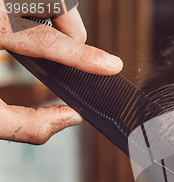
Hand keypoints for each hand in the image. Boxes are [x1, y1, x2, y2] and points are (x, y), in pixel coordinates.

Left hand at [0, 0, 122, 143]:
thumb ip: (27, 126)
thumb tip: (71, 117)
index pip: (38, 39)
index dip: (81, 57)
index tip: (112, 66)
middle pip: (48, 5)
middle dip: (71, 33)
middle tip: (74, 56)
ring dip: (59, 16)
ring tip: (51, 39)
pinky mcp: (1, 3)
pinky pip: (32, 0)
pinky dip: (42, 10)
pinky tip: (32, 25)